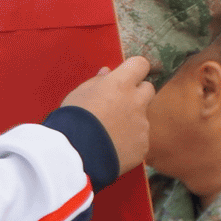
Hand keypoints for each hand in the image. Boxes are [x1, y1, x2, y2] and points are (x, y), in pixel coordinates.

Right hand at [62, 57, 155, 176]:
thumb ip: (97, 82)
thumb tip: (107, 72)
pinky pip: (139, 139)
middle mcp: (136, 102)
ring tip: (108, 133)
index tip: (128, 75)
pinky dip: (129, 142)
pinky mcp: (143, 145)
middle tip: (118, 104)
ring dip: (130, 121)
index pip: (140, 64)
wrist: (74, 156)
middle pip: (148, 89)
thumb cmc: (71, 121)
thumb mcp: (78, 95)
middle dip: (137, 93)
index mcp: (120, 84)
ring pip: (142, 117)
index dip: (134, 69)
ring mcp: (142, 124)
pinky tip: (112, 147)